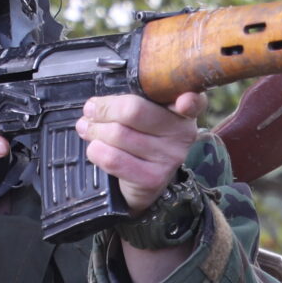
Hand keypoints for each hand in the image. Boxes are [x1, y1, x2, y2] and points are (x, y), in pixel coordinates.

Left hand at [78, 91, 202, 213]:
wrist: (141, 182)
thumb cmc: (139, 138)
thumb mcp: (141, 113)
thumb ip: (127, 100)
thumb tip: (94, 107)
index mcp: (182, 110)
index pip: (193, 102)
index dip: (189, 101)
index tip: (183, 102)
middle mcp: (182, 134)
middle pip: (133, 110)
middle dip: (103, 110)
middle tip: (91, 112)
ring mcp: (170, 158)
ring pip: (118, 134)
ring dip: (94, 131)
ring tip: (89, 130)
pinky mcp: (153, 178)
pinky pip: (113, 159)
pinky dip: (96, 151)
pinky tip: (96, 148)